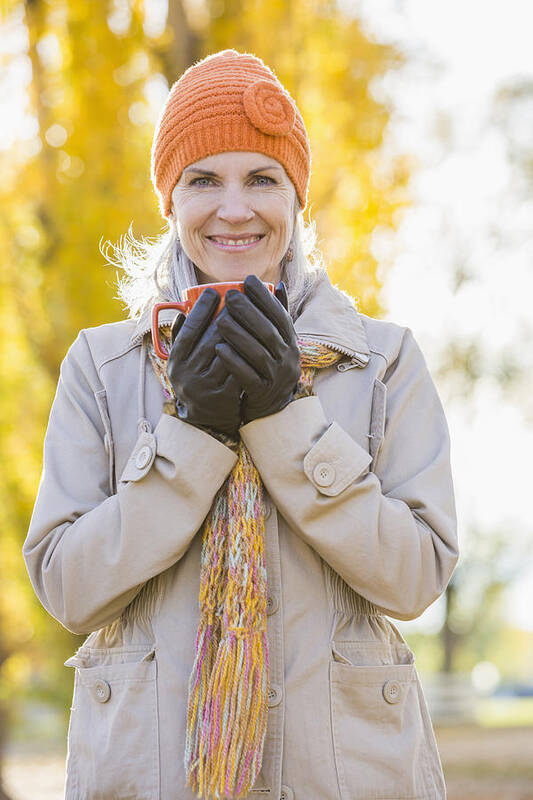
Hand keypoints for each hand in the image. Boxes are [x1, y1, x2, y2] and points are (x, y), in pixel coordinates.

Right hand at [166, 288, 241, 437]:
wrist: (205, 419)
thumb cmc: (196, 380)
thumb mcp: (182, 362)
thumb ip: (180, 339)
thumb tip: (180, 311)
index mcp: (176, 361)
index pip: (188, 330)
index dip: (200, 309)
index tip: (212, 291)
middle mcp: (187, 374)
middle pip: (210, 338)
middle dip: (226, 315)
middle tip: (238, 297)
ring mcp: (206, 386)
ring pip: (227, 352)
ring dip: (240, 331)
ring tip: (250, 312)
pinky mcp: (224, 396)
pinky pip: (239, 368)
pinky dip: (248, 353)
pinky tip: (257, 337)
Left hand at [214, 275, 300, 423]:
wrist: (273, 407)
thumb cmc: (271, 365)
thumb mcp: (280, 342)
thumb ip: (278, 316)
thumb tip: (279, 284)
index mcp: (291, 342)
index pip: (280, 316)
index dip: (265, 297)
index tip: (249, 280)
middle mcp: (287, 358)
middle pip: (269, 332)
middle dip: (249, 312)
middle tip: (230, 296)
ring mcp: (276, 376)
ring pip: (258, 353)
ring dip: (239, 335)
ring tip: (220, 320)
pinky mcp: (261, 392)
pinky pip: (247, 376)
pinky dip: (233, 362)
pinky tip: (218, 349)